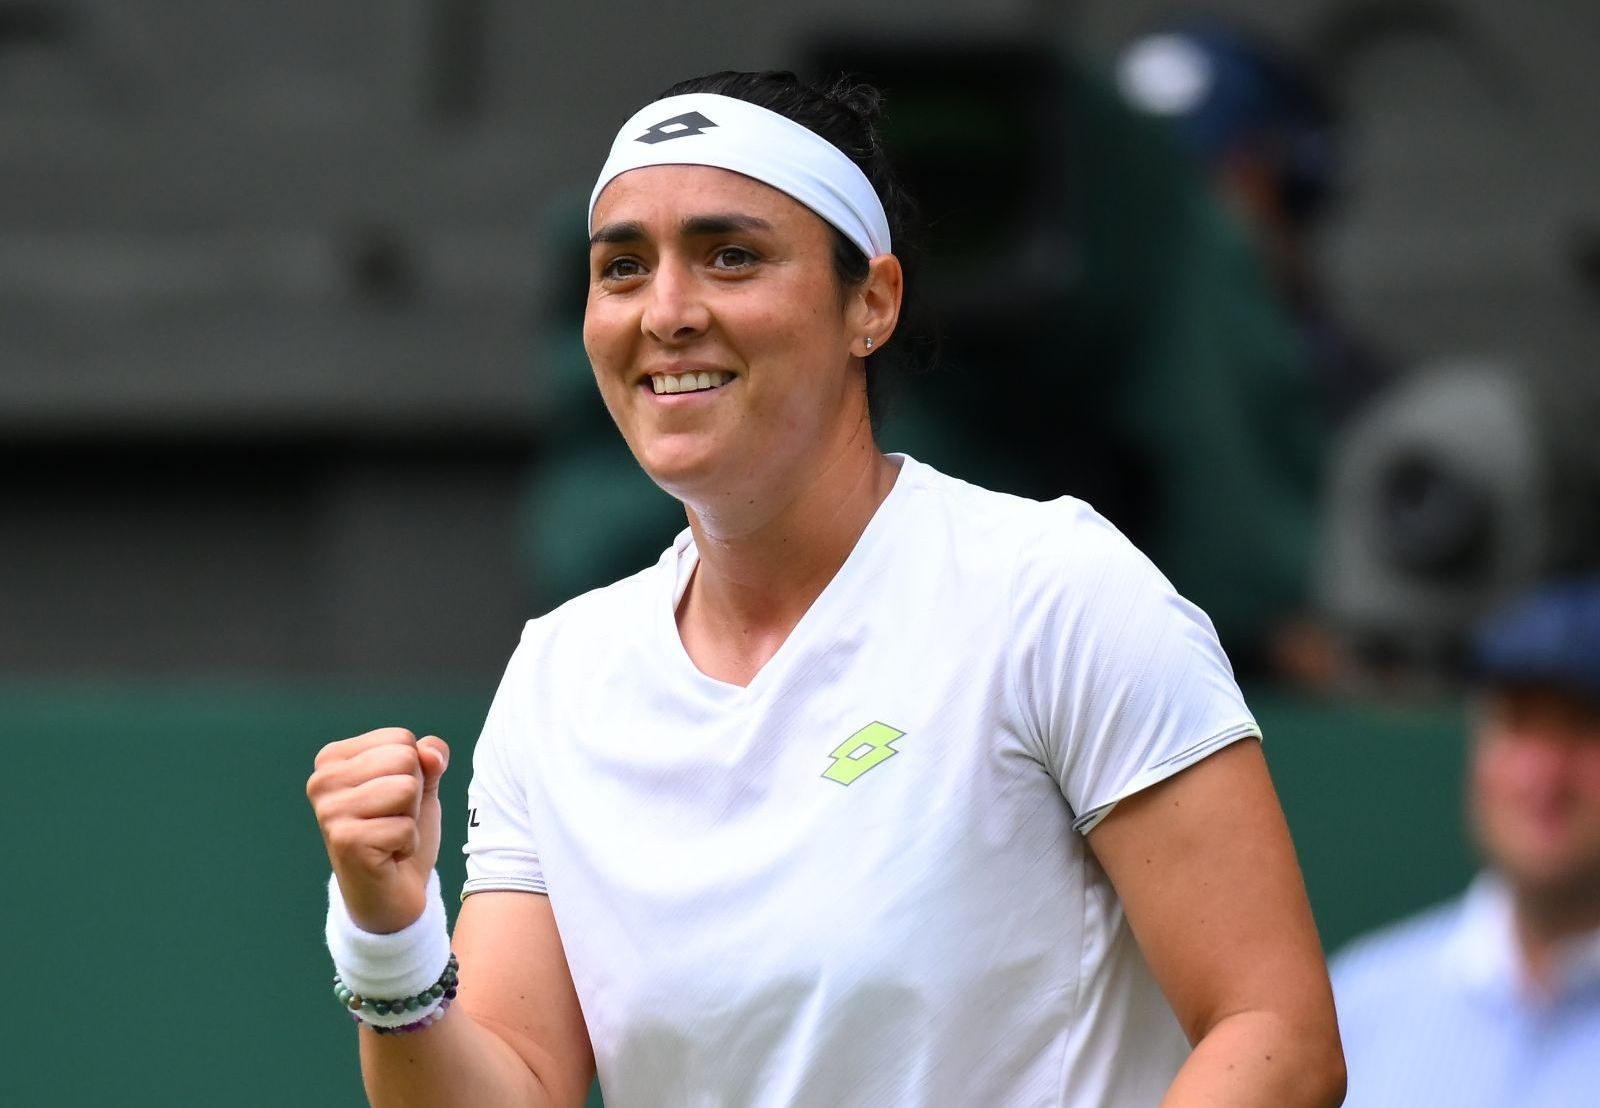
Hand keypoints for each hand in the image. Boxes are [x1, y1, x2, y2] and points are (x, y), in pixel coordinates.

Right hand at [307, 728, 450, 933]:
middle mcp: (322, 781)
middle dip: (413, 793)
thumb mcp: (420, 786)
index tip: (392, 799)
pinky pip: (405, 826)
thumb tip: (431, 753)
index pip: (400, 738)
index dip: (413, 770)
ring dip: (411, 818)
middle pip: (404, 759)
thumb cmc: (400, 832)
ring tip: (390, 836)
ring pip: (406, 789)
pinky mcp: (344, 841)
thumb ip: (429, 758)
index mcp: (333, 759)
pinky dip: (407, 843)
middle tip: (393, 820)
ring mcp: (329, 812)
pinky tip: (388, 856)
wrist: (391, 894)